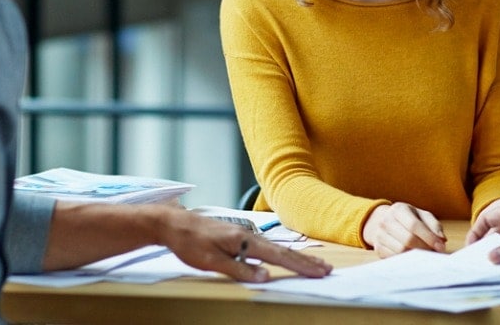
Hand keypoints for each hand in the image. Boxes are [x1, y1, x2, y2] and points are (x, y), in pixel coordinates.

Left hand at [157, 210, 331, 282]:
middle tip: (326, 269)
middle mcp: (248, 235)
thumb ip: (239, 269)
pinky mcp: (238, 236)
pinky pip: (265, 247)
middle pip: (282, 251)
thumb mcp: (210, 261)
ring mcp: (244, 234)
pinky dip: (280, 253)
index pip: (278, 257)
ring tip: (313, 264)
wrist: (173, 222)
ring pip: (275, 248)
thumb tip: (266, 276)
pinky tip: (284, 257)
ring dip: (295, 258)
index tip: (319, 272)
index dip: (300, 265)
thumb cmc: (189, 242)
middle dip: (305, 261)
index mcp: (244, 240)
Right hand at [362, 202, 445, 257]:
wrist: (385, 221)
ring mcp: (380, 235)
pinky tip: (413, 256)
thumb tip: (441, 241)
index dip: (429, 238)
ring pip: (400, 251)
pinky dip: (406, 260)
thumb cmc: (408, 219)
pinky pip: (394, 258)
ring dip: (416, 255)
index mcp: (398, 209)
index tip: (440, 247)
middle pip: (407, 240)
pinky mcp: (378, 248)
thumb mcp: (422, 216)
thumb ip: (434, 226)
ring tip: (425, 254)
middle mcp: (386, 221)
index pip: (414, 225)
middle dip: (424, 248)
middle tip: (434, 253)